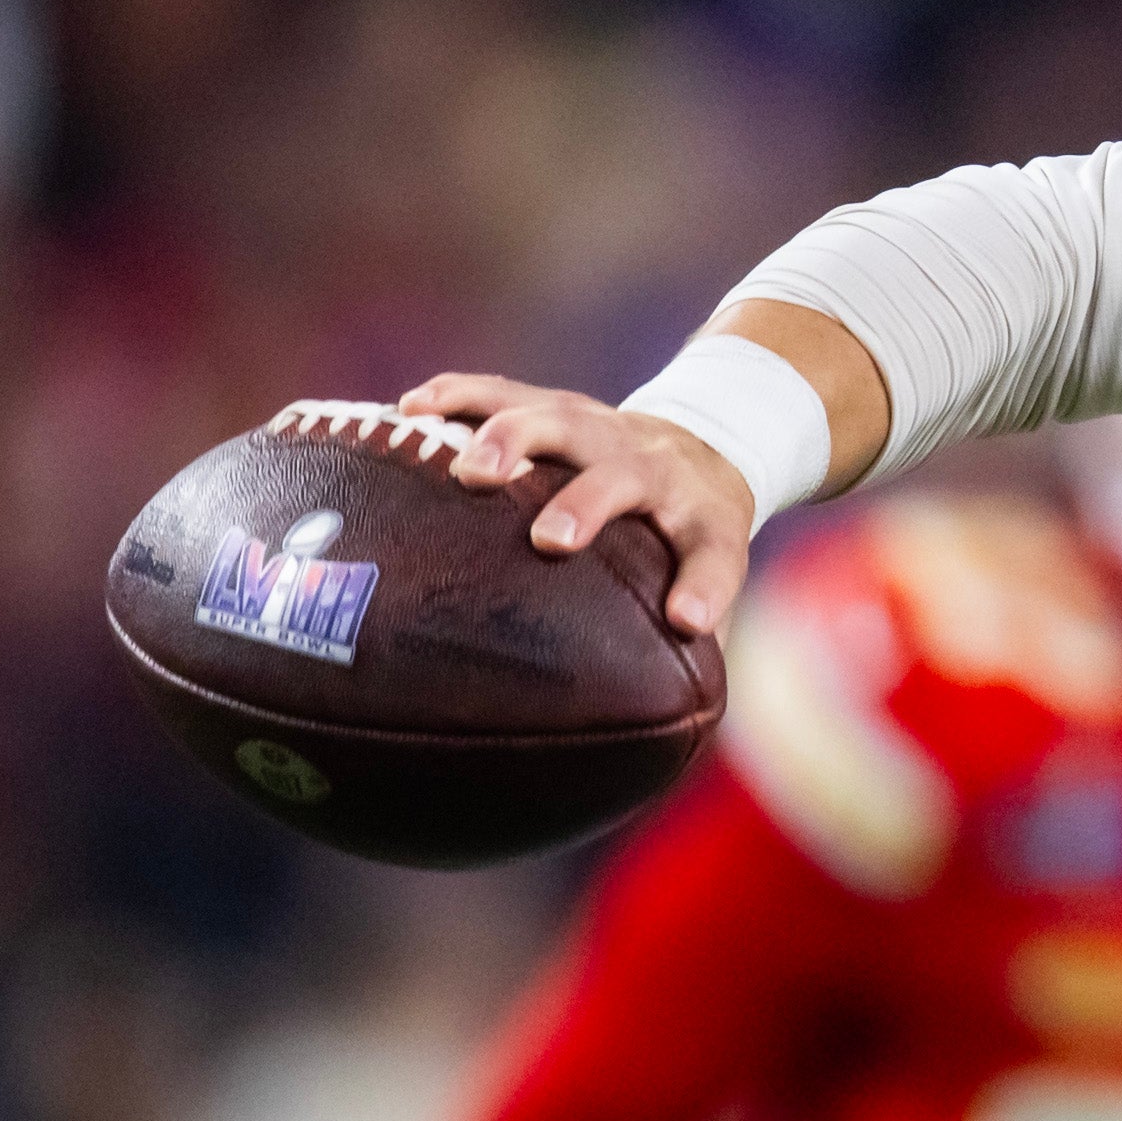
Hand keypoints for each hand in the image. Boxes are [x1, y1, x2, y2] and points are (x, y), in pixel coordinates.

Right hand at [400, 375, 757, 636]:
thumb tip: (665, 728)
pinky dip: (457, 398)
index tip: (687, 621)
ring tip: (468, 470)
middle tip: (550, 541)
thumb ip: (695, 637)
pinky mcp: (554, 404)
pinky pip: (501, 392)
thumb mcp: (713, 576)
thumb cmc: (693, 533)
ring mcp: (601, 427)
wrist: (704, 444)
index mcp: (700, 518)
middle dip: (587, 505)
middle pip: (623, 476)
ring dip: (514, 440)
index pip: (713, 554)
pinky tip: (408, 409)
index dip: (704, 586)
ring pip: (558, 420)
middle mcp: (651, 466)